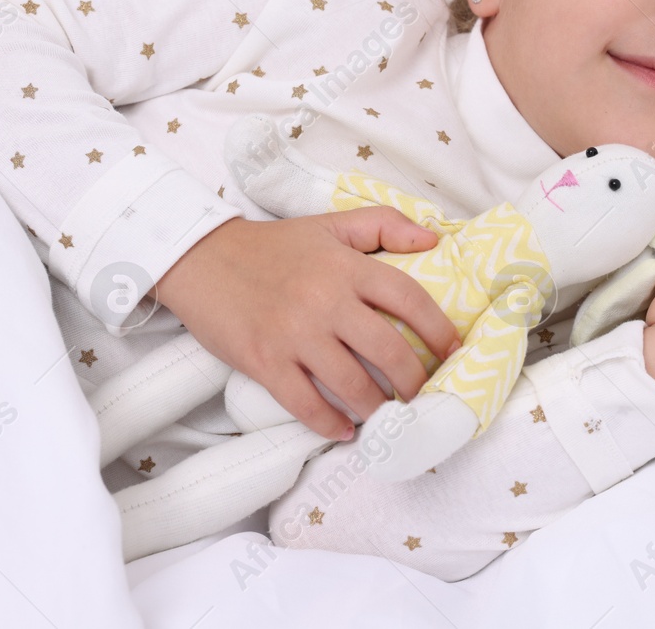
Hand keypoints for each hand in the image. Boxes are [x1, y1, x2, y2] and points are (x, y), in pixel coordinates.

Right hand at [150, 210, 460, 440]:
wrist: (201, 258)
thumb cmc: (272, 245)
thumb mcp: (329, 225)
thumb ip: (383, 225)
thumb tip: (434, 240)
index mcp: (346, 266)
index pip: (409, 299)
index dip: (439, 331)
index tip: (453, 353)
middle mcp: (326, 300)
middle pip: (389, 351)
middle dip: (414, 382)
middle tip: (421, 395)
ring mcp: (294, 334)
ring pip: (353, 385)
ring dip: (377, 407)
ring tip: (386, 415)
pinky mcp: (264, 361)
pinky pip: (306, 404)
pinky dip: (330, 424)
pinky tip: (344, 429)